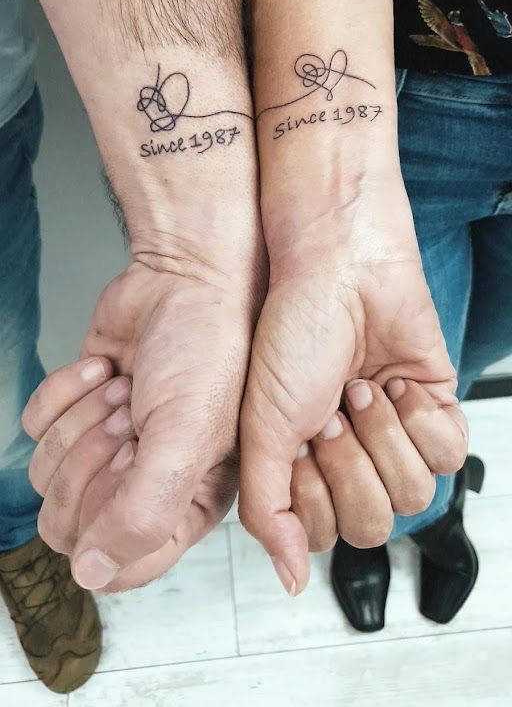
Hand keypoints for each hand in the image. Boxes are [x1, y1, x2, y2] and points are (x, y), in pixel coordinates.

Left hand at [24, 252, 261, 590]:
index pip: (120, 565)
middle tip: (128, 420)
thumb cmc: (210, 350)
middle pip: (70, 520)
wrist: (188, 278)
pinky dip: (64, 391)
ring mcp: (110, 444)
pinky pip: (38, 425)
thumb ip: (142, 517)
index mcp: (187, 504)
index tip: (132, 470)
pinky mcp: (81, 406)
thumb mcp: (187, 441)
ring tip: (123, 389)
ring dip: (80, 420)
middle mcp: (147, 482)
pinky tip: (105, 369)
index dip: (110, 522)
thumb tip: (91, 574)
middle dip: (92, 460)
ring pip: (48, 472)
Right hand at [239, 174, 467, 594]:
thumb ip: (267, 511)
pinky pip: (448, 456)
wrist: (337, 270)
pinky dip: (419, 420)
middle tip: (332, 413)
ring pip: (414, 496)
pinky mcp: (435, 409)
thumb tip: (289, 577)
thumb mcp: (260, 429)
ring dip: (382, 436)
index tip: (300, 442)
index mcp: (307, 467)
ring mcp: (395, 435)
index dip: (317, 494)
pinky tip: (394, 385)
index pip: (328, 534)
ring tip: (361, 389)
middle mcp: (353, 457)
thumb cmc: (291, 333)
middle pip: (376, 524)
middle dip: (351, 466)